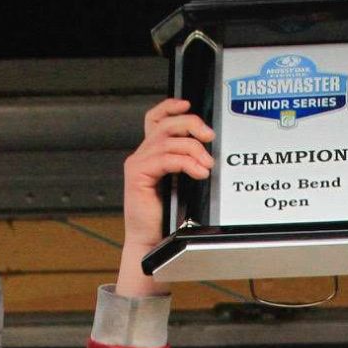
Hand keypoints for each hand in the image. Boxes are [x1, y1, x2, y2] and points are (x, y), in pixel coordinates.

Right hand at [116, 97, 211, 297]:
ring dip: (193, 149)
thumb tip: (208, 151)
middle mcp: (141, 155)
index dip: (170, 107)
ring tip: (207, 165)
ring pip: (168, 140)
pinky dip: (186, 162)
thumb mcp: (180, 185)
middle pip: (165, 125)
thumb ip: (186, 164)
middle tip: (210, 137)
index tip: (188, 104)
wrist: (152, 242)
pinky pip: (166, 158)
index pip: (155, 119)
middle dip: (191, 125)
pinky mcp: (138, 175)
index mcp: (150, 154)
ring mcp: (137, 164)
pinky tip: (199, 172)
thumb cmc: (166, 218)